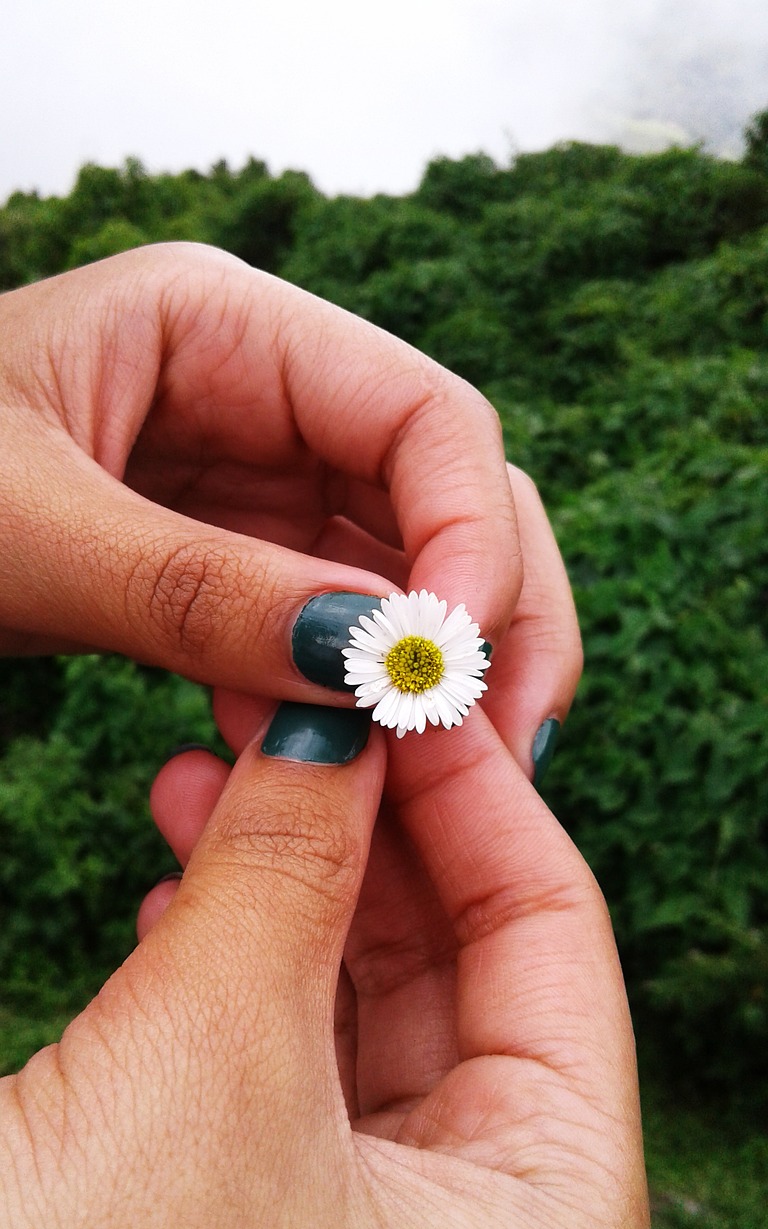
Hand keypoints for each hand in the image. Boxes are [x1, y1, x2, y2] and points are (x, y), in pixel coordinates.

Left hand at [0, 244, 579, 776]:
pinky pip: (332, 632)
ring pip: (408, 577)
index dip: (472, 533)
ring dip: (430, 675)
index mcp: (225, 328)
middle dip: (488, 621)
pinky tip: (329, 762)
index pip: (425, 414)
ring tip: (424, 779)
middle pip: (452, 499)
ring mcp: (258, 486)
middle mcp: (267, 399)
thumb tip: (373, 666)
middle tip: (495, 747)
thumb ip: (196, 593)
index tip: (453, 662)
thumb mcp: (22, 528)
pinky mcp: (235, 564)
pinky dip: (349, 702)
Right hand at [0, 704, 650, 1228]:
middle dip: (369, 815)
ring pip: (357, 1000)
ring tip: (212, 764)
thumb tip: (335, 712)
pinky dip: (237, 954)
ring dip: (288, 870)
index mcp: (550, 1225)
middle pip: (457, 959)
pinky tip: (185, 875)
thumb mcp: (213, 1065)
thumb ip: (287, 868)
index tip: (406, 678)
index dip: (477, 788)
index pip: (554, 936)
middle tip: (300, 699)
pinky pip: (281, 1059)